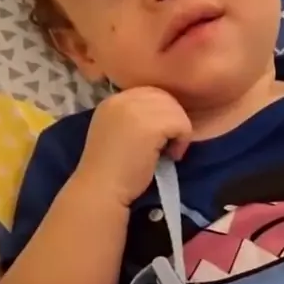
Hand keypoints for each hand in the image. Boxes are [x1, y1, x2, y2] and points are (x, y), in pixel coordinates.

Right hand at [76, 87, 191, 206]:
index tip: (158, 137)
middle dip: (172, 120)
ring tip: (169, 152)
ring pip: (175, 110)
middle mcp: (122, 99)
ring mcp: (135, 110)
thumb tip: (164, 116)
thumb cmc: (111, 171)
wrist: (101, 191)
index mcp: (112, 101)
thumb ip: (134, 119)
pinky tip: (171, 156)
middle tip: (167, 146)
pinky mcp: (150, 126)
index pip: (149, 93)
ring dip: (179, 131)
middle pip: (164, 97)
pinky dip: (182, 141)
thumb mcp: (118, 133)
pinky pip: (181, 124)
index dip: (161, 113)